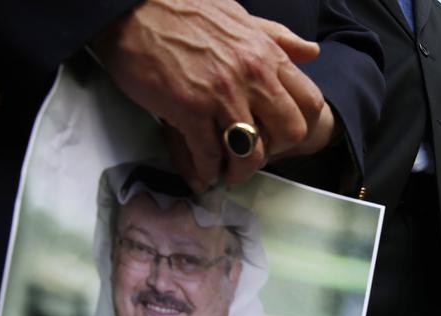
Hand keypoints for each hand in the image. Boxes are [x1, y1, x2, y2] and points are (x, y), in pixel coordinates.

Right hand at [92, 0, 327, 190]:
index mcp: (267, 54)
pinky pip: (210, 156)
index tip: (278, 137)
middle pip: (290, 134)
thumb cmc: (182, 12)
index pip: (310, 104)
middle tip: (253, 156)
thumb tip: (311, 52)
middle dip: (274, 154)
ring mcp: (221, 93)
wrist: (128, 8)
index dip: (299, 128)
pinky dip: (207, 173)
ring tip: (226, 173)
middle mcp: (252, 74)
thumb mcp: (240, 17)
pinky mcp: (190, 109)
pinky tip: (202, 175)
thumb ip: (276, 39)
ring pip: (252, 153)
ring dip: (239, 172)